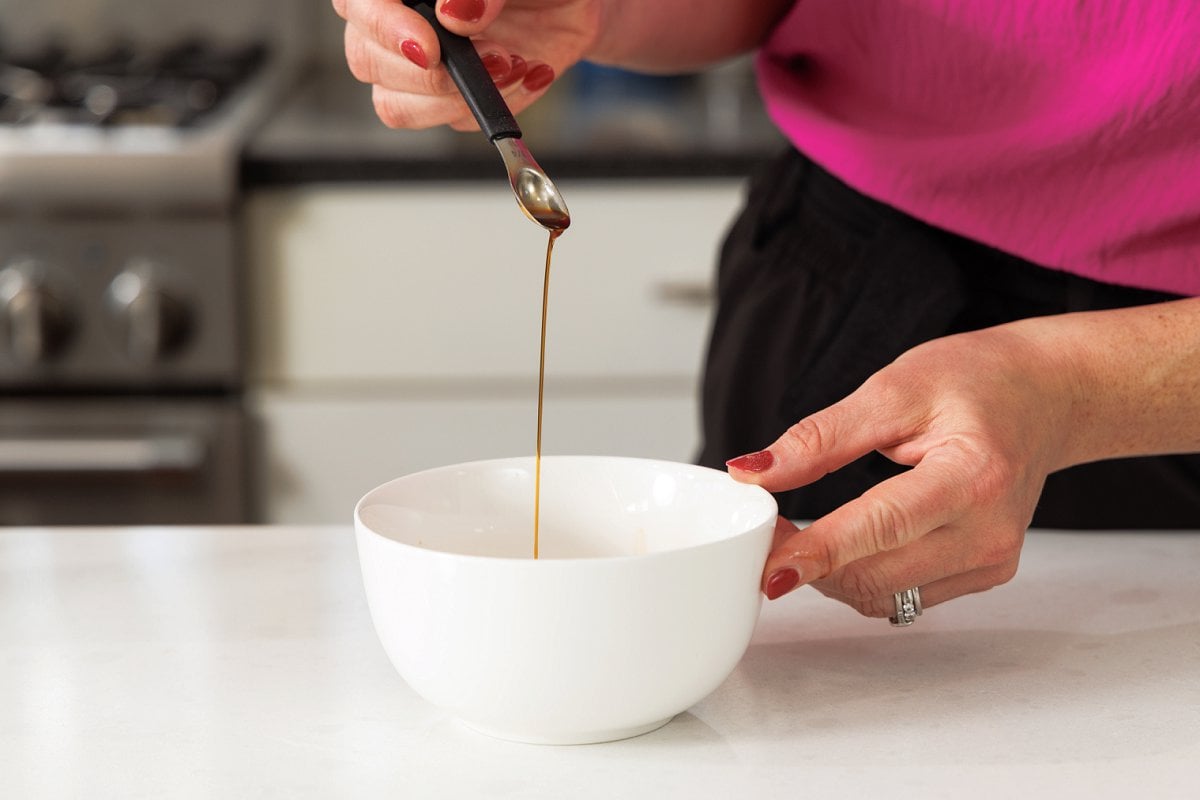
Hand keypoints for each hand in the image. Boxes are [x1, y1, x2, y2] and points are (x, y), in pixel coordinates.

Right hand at [331, 0, 600, 129]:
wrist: (569, 7)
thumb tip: (455, 14)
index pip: (357, 4)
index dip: (384, 28)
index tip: (429, 49)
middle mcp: (392, 21)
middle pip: (367, 59)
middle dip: (433, 73)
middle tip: (496, 56)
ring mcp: (412, 66)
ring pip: (396, 104)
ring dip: (460, 97)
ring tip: (515, 63)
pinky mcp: (442, 99)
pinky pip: (448, 120)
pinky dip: (488, 107)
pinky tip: (522, 75)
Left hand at [728, 320, 1079, 616]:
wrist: (1045, 397)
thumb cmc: (978, 382)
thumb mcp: (892, 389)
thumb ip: (820, 438)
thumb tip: (754, 472)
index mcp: (972, 477)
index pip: (882, 527)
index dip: (819, 551)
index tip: (768, 565)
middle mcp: (988, 532)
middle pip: (877, 575)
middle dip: (811, 563)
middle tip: (768, 529)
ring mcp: (990, 561)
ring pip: (885, 596)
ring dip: (830, 576)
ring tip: (800, 535)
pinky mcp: (984, 574)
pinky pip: (905, 596)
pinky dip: (861, 578)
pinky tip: (844, 546)